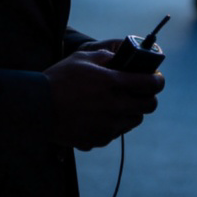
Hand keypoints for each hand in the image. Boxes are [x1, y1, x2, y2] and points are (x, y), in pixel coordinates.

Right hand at [43, 49, 164, 150]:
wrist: (37, 108)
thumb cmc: (59, 79)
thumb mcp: (81, 58)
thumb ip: (106, 56)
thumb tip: (122, 58)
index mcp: (112, 83)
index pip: (151, 84)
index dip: (158, 80)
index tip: (156, 78)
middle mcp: (114, 106)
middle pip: (149, 106)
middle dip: (148, 96)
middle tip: (138, 91)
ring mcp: (108, 126)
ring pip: (135, 120)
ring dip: (132, 111)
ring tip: (116, 103)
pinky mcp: (99, 139)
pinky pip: (117, 132)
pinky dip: (113, 123)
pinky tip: (98, 115)